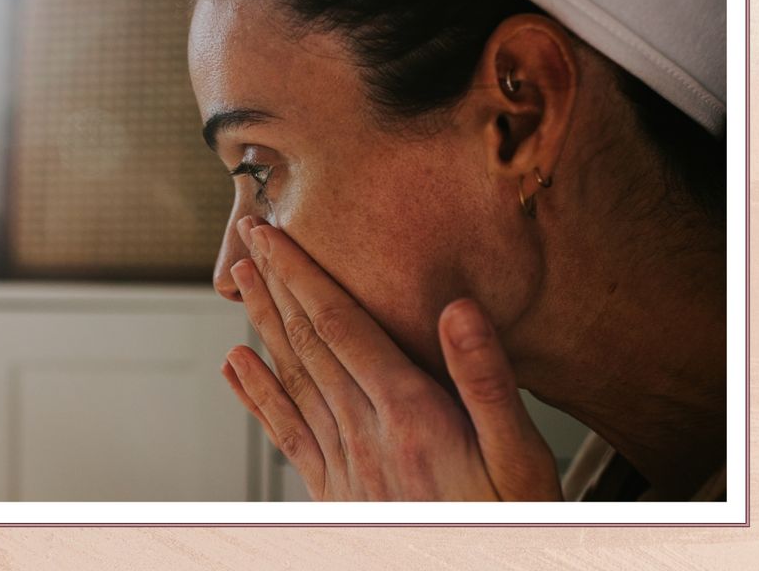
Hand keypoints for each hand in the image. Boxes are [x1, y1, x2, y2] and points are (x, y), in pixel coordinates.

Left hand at [219, 215, 562, 500]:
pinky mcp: (337, 493)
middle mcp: (366, 434)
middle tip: (248, 239)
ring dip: (263, 327)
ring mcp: (346, 465)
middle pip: (306, 344)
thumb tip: (457, 309)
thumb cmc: (508, 521)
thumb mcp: (521, 454)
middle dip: (275, 286)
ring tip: (241, 286)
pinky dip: (257, 397)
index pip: (339, 324)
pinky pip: (286, 435)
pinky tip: (237, 369)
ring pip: (291, 381)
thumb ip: (487, 380)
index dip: (302, 275)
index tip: (273, 236)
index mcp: (409, 413)